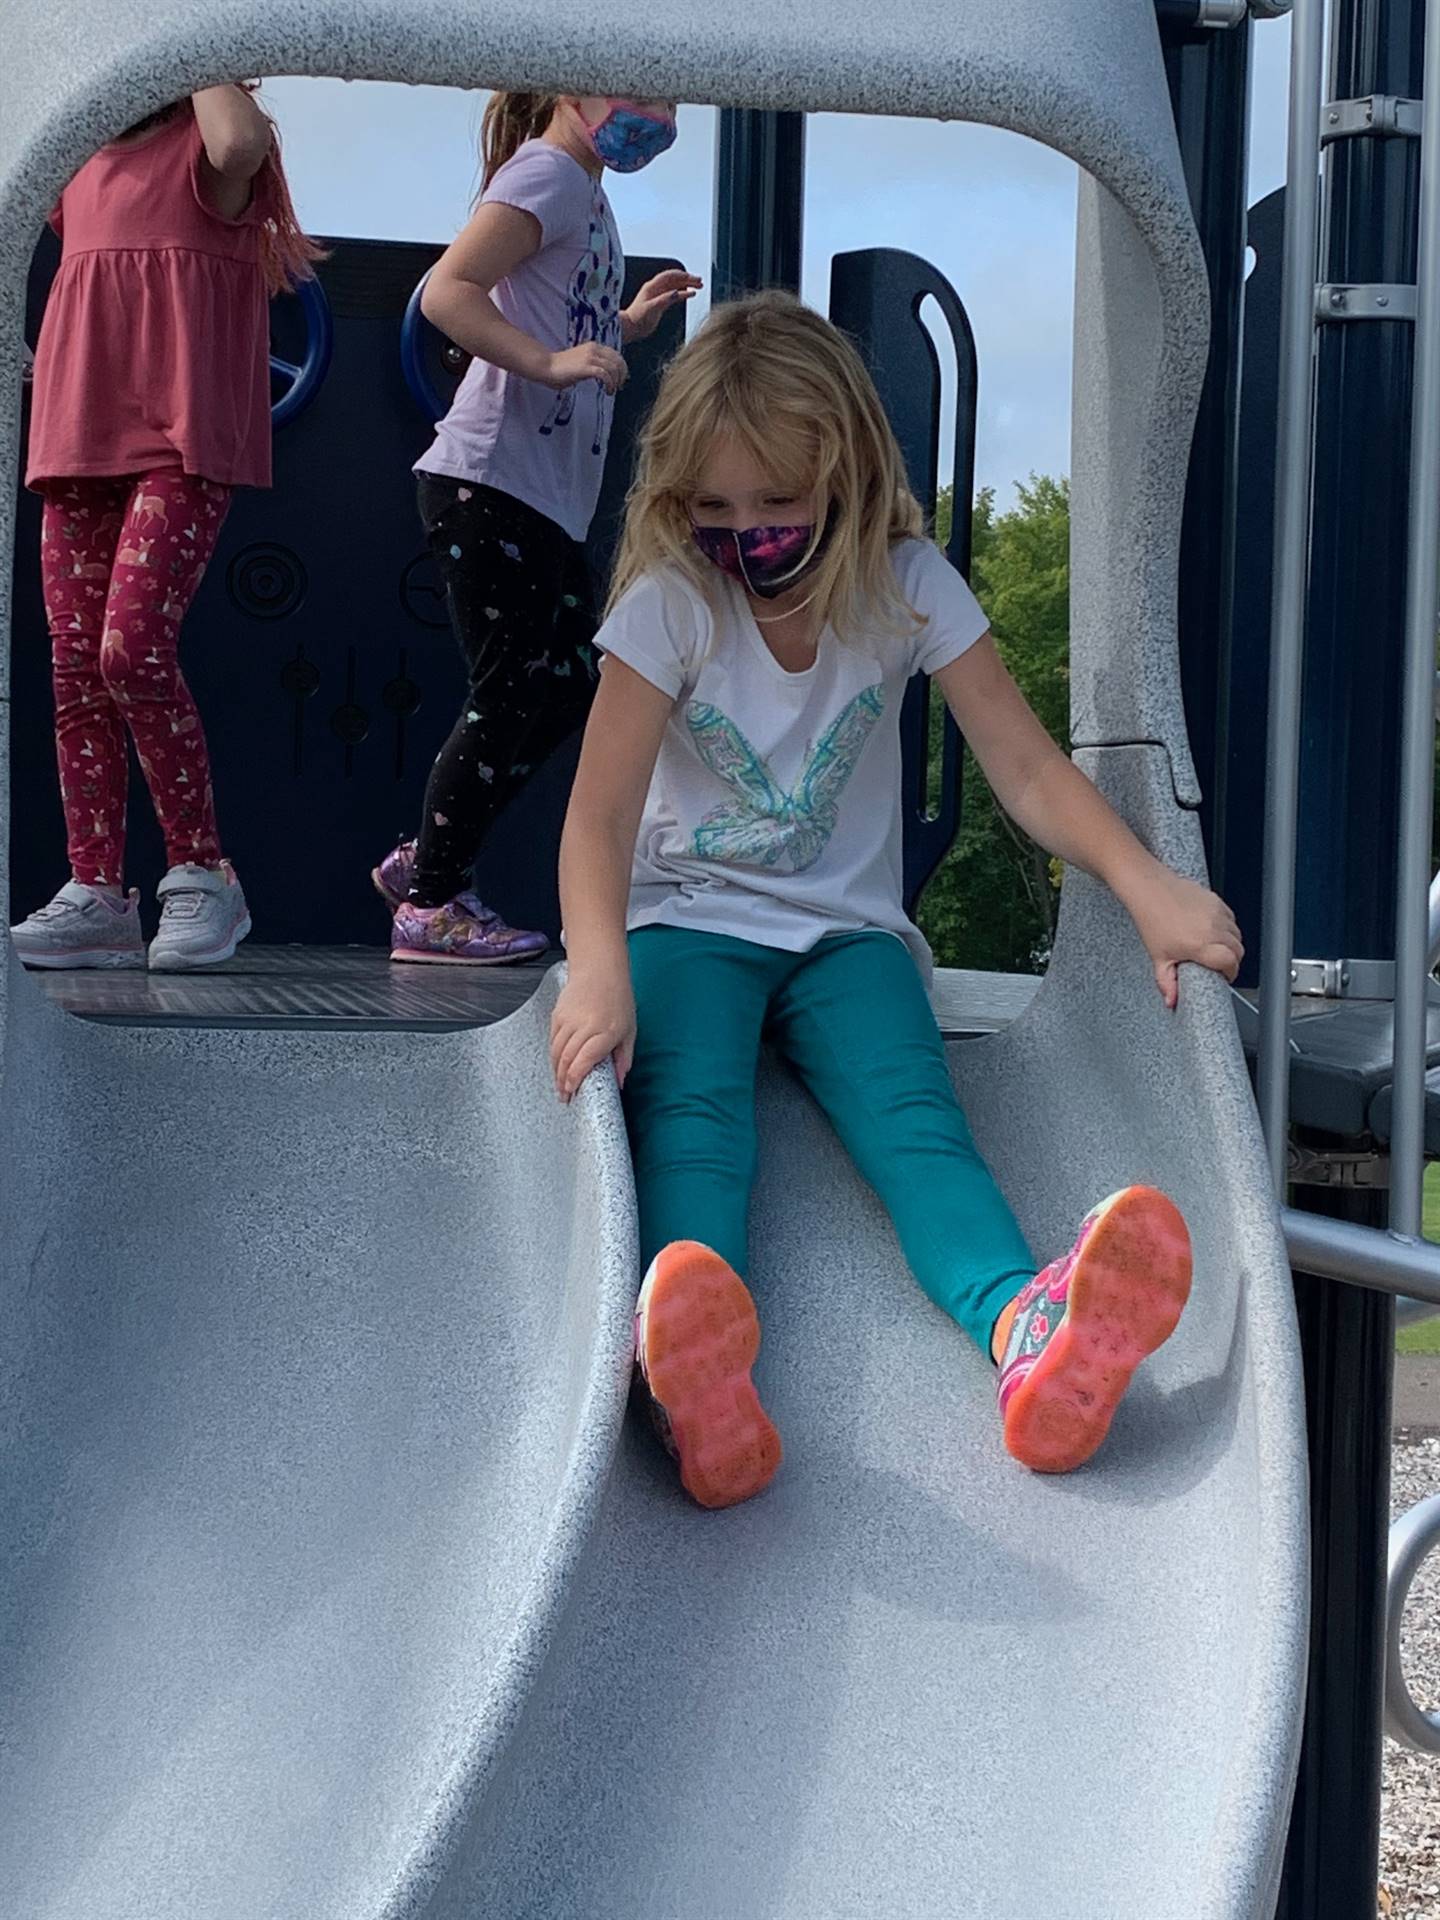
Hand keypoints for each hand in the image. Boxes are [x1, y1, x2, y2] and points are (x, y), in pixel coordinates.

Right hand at [543, 342, 627, 393]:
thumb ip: (594, 364)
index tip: (619, 381)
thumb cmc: (561, 368)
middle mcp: (594, 349)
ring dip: (616, 382)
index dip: (622, 369)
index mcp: (594, 347)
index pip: (616, 355)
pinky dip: (609, 384)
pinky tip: (606, 391)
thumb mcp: (582, 362)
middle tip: (618, 387)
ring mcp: (590, 357)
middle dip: (622, 376)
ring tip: (610, 391)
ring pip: (614, 368)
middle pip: (619, 361)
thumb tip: (606, 376)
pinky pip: (605, 375)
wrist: (546, 366)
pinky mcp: (586, 367)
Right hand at [550, 969, 635, 1102]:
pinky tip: (557, 1065)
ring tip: (559, 1086)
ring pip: (556, 1052)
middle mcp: (585, 1026)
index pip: (584, 1061)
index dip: (574, 1079)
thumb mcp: (629, 1030)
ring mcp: (568, 1020)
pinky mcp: (557, 1015)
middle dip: (562, 1081)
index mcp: (605, 1031)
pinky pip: (552, 1040)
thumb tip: (620, 1082)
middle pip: (566, 1059)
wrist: (600, 969)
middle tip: (564, 1096)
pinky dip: (554, 1055)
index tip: (572, 1092)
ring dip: (556, 1071)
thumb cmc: (618, 999)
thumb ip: (624, 1058)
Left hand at [623, 269, 701, 340]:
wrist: (630, 328)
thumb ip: (665, 299)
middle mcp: (655, 288)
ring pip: (675, 285)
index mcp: (652, 286)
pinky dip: (682, 293)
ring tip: (698, 286)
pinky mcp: (659, 303)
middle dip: (687, 279)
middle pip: (674, 279)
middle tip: (700, 282)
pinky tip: (689, 294)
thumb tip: (677, 292)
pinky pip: (673, 294)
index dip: (683, 275)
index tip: (694, 278)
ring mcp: (657, 295)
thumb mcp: (652, 308)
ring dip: (686, 284)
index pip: (670, 275)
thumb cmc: (638, 319)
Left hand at [1124, 862, 1243, 1009]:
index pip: (1231, 962)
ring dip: (1230, 943)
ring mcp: (1216, 913)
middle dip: (1231, 960)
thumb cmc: (1152, 920)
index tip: (1225, 976)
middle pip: (1238, 950)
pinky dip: (1226, 927)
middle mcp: (1212, 928)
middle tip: (1218, 964)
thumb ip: (1167, 982)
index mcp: (1200, 944)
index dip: (1230, 972)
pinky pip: (1231, 919)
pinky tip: (1211, 931)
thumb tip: (1171, 1001)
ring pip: (1236, 934)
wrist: (1149, 890)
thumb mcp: (1158, 957)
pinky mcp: (1216, 901)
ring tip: (1213, 948)